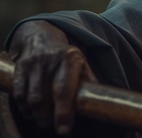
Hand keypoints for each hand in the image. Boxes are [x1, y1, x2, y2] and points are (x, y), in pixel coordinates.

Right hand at [8, 20, 96, 134]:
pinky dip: (24, 108)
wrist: (41, 38)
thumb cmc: (66, 57)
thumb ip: (89, 83)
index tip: (64, 130)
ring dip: (36, 115)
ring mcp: (32, 64)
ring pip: (29, 98)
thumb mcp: (82, 65)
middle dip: (47, 117)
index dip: (63, 112)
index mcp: (69, 59)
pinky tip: (31, 113)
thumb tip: (98, 103)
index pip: (64, 89)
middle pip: (43, 97)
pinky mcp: (19, 68)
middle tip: (53, 126)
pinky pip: (18, 94)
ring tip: (43, 121)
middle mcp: (49, 60)